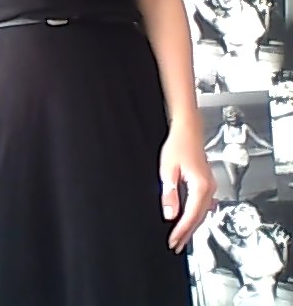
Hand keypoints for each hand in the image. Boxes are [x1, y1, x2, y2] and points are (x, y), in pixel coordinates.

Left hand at [159, 121, 216, 254]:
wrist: (188, 130)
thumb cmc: (178, 144)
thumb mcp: (168, 171)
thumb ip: (169, 194)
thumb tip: (170, 214)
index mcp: (201, 186)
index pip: (191, 215)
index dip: (181, 231)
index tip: (173, 242)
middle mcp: (209, 187)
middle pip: (199, 217)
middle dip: (187, 233)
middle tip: (176, 246)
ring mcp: (210, 185)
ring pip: (202, 212)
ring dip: (191, 226)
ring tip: (181, 238)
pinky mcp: (206, 183)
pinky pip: (202, 205)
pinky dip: (195, 215)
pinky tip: (189, 221)